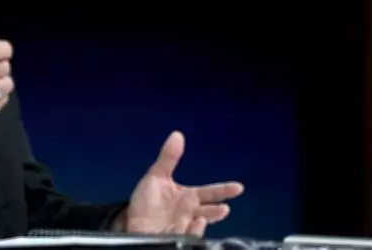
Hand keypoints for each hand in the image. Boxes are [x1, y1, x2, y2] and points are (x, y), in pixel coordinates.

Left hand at [116, 131, 243, 236]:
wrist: (133, 224)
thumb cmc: (146, 202)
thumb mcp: (156, 177)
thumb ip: (168, 158)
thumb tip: (177, 135)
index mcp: (188, 197)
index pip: (209, 193)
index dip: (224, 190)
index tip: (238, 187)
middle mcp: (189, 212)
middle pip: (209, 211)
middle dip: (217, 211)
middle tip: (224, 208)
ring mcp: (184, 226)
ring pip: (199, 225)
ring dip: (203, 221)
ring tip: (203, 218)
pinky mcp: (175, 237)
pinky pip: (187, 236)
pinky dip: (192, 232)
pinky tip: (192, 225)